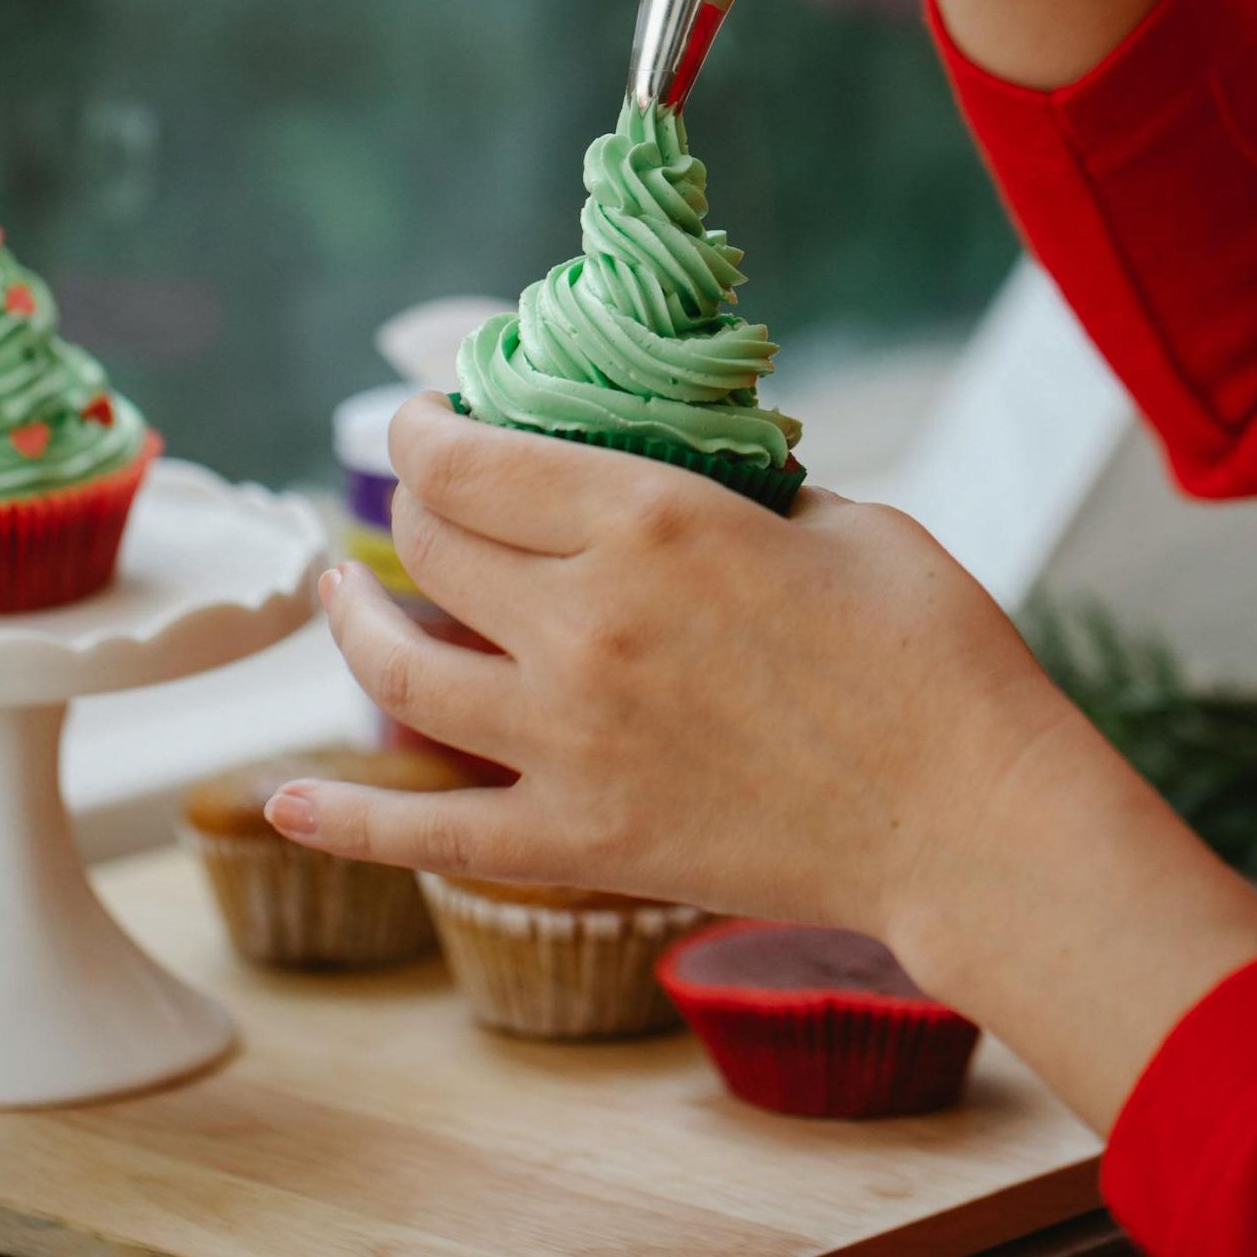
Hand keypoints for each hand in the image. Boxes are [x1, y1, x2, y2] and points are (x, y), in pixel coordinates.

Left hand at [270, 396, 1256, 1132]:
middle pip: (432, 545)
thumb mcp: (840, 518)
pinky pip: (431, 833)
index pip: (476, 458)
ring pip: (402, 667)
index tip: (423, 418)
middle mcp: (585, 620)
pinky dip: (345, 818)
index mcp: (650, 520)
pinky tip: (281, 798)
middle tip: (419, 493)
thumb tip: (668, 479)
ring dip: (353, 621)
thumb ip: (730, 493)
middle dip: (410, 502)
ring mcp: (571, 738)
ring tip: (340, 594)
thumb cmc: (932, 652)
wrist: (975, 820)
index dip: (426, 428)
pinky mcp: (584, 838)